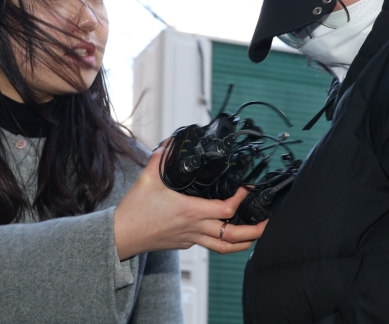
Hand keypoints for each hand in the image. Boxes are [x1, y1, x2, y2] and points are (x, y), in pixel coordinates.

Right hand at [114, 146, 266, 259]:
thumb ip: (161, 158)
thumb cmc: (133, 211)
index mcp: (190, 211)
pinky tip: (231, 231)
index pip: (225, 209)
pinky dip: (225, 239)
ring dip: (244, 242)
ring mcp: (191, 238)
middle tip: (269, 222)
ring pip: (224, 246)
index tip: (249, 188)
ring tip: (259, 233)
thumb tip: (171, 142)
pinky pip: (210, 244)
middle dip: (254, 230)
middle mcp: (194, 228)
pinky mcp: (185, 243)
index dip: (241, 200)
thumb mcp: (147, 179)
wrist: (119, 237)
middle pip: (232, 235)